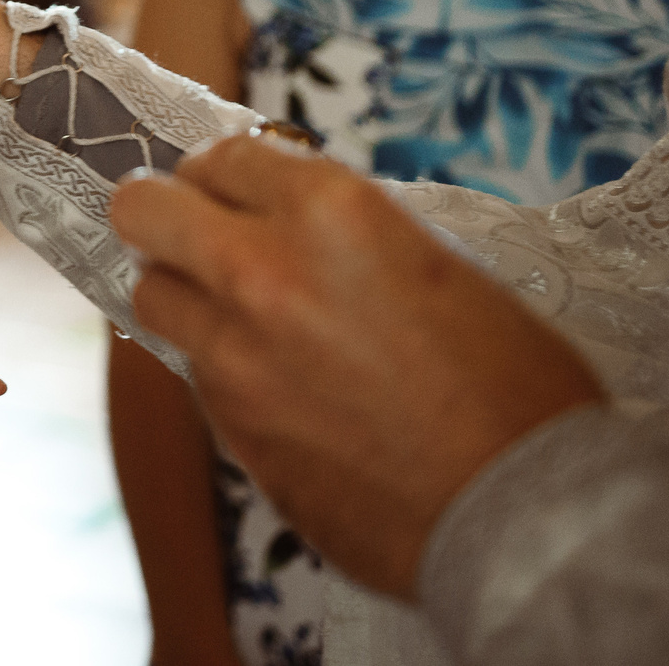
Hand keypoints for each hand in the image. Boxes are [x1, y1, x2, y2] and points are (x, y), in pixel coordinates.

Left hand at [111, 136, 603, 597]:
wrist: (524, 515)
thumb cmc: (515, 387)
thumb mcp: (443, 265)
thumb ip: (349, 235)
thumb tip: (295, 228)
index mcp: (331, 212)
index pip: (225, 155)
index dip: (230, 174)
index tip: (237, 192)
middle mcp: (263, 272)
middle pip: (144, 209)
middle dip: (161, 214)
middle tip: (193, 232)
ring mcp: (233, 354)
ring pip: (151, 294)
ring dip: (184, 295)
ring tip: (237, 315)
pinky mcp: (229, 427)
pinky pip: (194, 373)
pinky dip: (221, 369)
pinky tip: (282, 388)